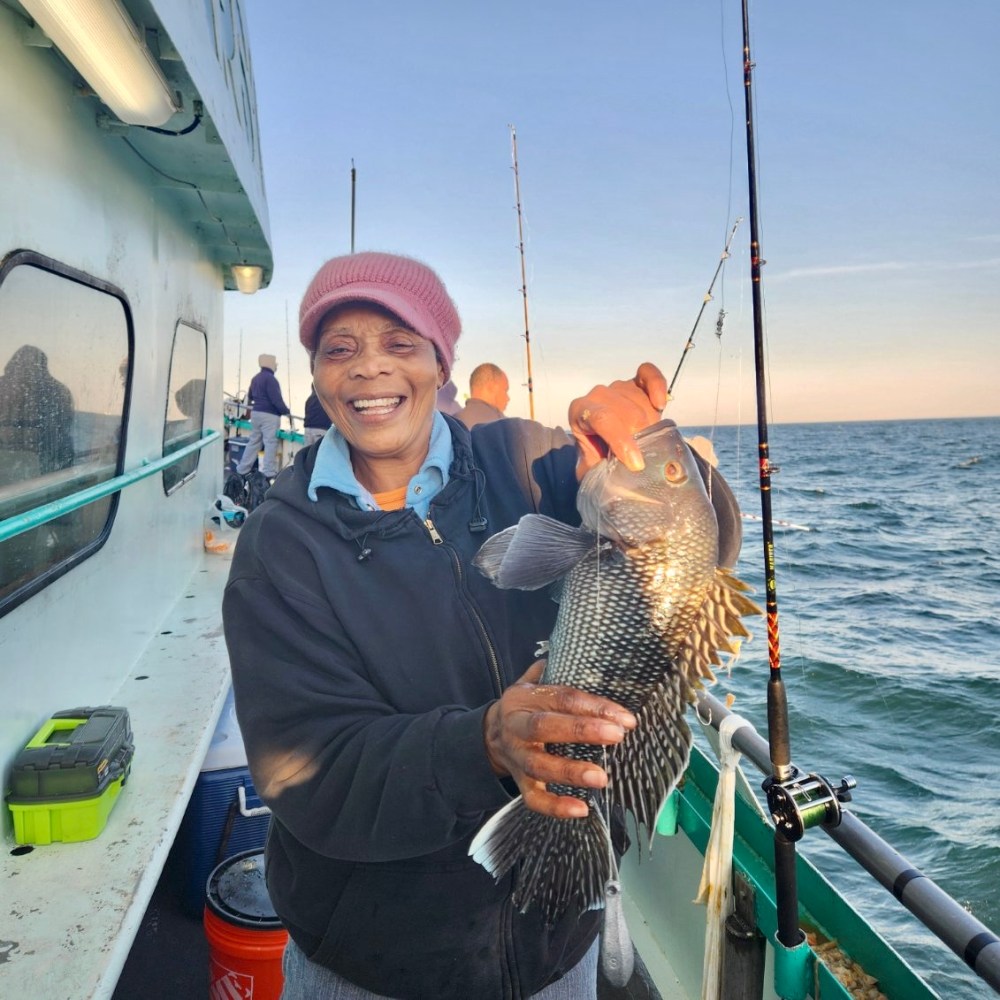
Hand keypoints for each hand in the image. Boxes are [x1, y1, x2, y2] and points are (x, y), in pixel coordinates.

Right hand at [483, 661, 636, 818]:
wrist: (489, 735)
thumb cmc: (524, 708)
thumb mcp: (531, 683)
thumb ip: (552, 672)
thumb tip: (581, 655)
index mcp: (524, 699)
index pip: (561, 698)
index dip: (593, 706)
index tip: (624, 717)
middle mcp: (518, 727)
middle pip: (546, 728)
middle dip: (582, 731)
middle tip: (616, 736)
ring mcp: (517, 757)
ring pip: (540, 766)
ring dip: (570, 772)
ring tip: (601, 778)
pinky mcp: (520, 782)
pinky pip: (534, 798)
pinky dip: (555, 807)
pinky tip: (581, 810)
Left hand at [568, 362, 667, 479]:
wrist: (609, 449)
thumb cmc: (598, 461)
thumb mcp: (592, 471)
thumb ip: (596, 471)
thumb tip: (612, 474)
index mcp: (579, 411)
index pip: (601, 419)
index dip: (621, 441)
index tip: (636, 464)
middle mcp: (597, 395)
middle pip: (626, 411)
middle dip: (639, 436)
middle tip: (645, 457)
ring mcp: (618, 387)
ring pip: (640, 401)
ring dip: (649, 423)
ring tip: (647, 440)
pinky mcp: (637, 382)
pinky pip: (648, 374)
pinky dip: (657, 385)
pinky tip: (661, 403)